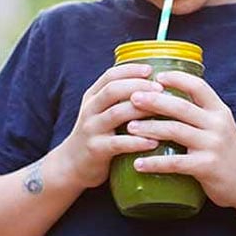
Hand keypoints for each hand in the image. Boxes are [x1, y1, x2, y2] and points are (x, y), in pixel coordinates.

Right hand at [58, 64, 164, 188]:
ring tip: (163, 110)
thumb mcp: (102, 112)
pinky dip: (137, 142)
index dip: (130, 70)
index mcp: (93, 97)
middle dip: (138, 86)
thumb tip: (156, 83)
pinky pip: (118, 143)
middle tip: (161, 88)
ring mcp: (91, 129)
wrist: (72, 165)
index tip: (150, 69)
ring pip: (116, 114)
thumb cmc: (98, 135)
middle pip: (112, 90)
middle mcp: (90, 110)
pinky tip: (154, 142)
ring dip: (141, 110)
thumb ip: (121, 99)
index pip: (110, 76)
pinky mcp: (96, 150)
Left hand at [124, 70, 235, 207]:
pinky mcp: (206, 167)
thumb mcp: (221, 126)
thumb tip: (169, 97)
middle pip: (181, 107)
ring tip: (129, 128)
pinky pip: (175, 163)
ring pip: (175, 131)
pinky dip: (154, 163)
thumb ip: (201, 114)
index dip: (177, 78)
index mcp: (220, 111)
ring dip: (149, 128)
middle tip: (132, 98)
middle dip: (154, 100)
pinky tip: (137, 163)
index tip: (155, 76)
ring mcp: (212, 145)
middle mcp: (217, 125)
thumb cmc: (229, 152)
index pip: (198, 86)